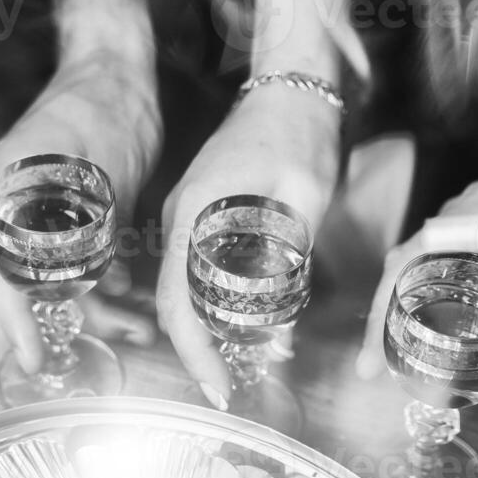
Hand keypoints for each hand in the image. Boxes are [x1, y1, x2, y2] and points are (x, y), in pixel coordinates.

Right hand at [0, 60, 161, 370]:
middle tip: (75, 359)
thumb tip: (85, 285)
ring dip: (97, 309)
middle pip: (22, 285)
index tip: (30, 355)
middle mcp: (13, 211)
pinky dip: (110, 286)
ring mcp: (44, 216)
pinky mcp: (77, 218)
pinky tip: (136, 303)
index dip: (12, 319)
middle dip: (54, 323)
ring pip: (61, 279)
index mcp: (0, 196)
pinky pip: (85, 263)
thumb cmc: (99, 109)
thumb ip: (78, 224)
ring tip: (139, 329)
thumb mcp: (91, 167)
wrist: (120, 77)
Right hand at [156, 85, 341, 406]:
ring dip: (199, 329)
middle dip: (193, 352)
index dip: (192, 352)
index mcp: (195, 212)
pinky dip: (206, 301)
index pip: (176, 299)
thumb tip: (284, 323)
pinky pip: (192, 267)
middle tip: (226, 390)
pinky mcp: (203, 210)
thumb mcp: (306, 193)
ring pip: (179, 286)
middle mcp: (180, 216)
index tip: (216, 388)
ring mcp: (188, 213)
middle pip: (170, 300)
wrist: (292, 86)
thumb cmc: (299, 132)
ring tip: (232, 366)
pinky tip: (236, 321)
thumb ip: (294, 253)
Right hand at [356, 146, 477, 384]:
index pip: (410, 263)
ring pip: (440, 289)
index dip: (385, 314)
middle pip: (412, 280)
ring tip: (456, 384)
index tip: (372, 361)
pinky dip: (472, 327)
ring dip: (442, 336)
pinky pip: (471, 290)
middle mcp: (469, 223)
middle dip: (401, 334)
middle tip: (397, 383)